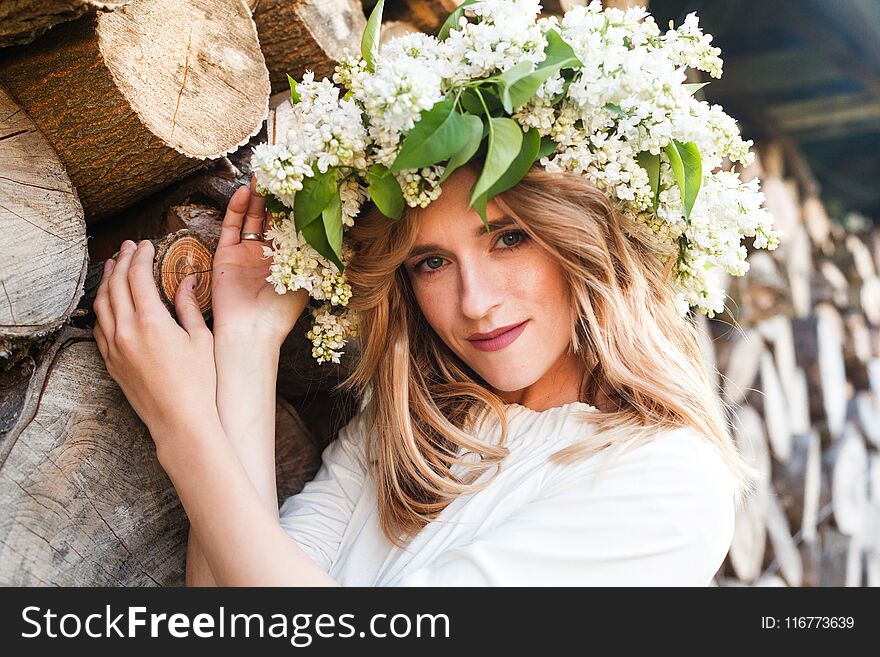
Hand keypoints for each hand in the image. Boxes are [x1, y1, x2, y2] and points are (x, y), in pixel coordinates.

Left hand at [92, 239, 218, 444]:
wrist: (180, 421)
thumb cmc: (198, 383)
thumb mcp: (201, 339)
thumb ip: (189, 306)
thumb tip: (186, 281)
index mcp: (151, 322)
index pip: (138, 276)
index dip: (142, 256)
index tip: (147, 245)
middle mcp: (126, 331)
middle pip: (116, 284)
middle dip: (122, 261)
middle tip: (130, 247)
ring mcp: (114, 347)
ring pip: (102, 304)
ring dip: (107, 281)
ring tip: (113, 266)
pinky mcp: (111, 362)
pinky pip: (99, 327)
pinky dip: (103, 307)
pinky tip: (109, 301)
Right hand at [211, 176, 308, 346]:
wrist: (252, 331)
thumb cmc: (282, 310)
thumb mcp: (307, 276)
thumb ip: (315, 250)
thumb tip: (332, 224)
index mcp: (290, 259)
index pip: (293, 225)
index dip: (296, 205)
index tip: (302, 182)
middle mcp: (267, 253)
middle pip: (271, 216)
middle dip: (275, 195)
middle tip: (280, 170)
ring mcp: (246, 252)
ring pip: (250, 217)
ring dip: (256, 196)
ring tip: (262, 174)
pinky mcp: (226, 254)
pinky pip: (231, 226)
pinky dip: (235, 208)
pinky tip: (243, 191)